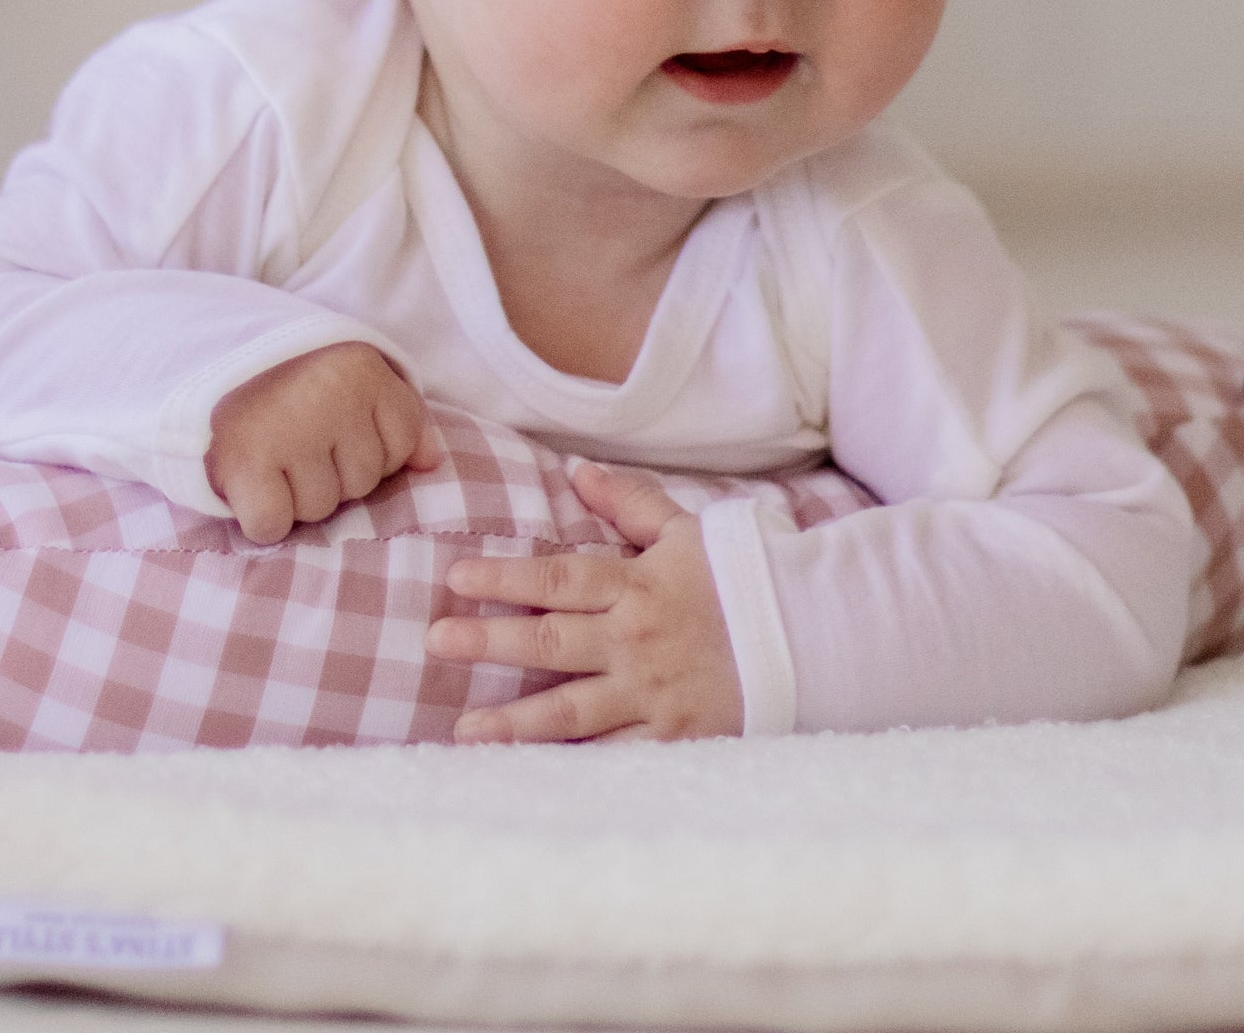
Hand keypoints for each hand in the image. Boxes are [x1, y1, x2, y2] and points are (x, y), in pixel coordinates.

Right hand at [206, 344, 441, 544]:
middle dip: (331, 474)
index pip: (401, 446)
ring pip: (320, 508)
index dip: (369, 447)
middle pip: (363, 482)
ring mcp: (290, 429)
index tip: (334, 426)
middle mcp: (332, 395)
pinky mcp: (247, 461)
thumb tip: (430, 463)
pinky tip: (252, 483)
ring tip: (272, 457)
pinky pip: (274, 524)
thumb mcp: (350, 381)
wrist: (203, 365)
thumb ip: (398, 418)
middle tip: (294, 440)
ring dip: (296, 496)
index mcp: (363, 369)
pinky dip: (261, 517)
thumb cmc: (288, 383)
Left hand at [426, 462, 745, 742]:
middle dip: (488, 640)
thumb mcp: (685, 531)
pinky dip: (572, 766)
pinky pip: (613, 755)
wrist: (809, 638)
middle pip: (550, 639)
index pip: (558, 576)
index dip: (505, 576)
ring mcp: (652, 692)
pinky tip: (530, 774)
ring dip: (514, 720)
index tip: (455, 577)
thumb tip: (576, 469)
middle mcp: (636, 639)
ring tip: (465, 728)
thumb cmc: (740, 580)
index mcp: (636, 585)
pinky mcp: (672, 738)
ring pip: (571, 708)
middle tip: (434, 640)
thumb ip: (627, 503)